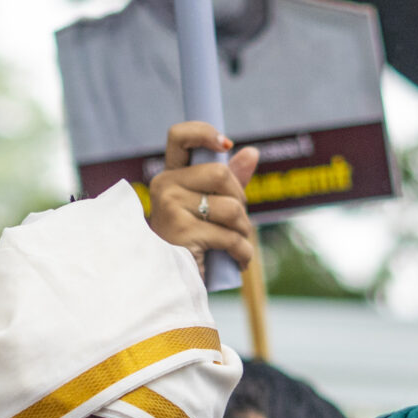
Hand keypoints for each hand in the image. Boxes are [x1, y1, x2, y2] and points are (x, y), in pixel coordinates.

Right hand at [146, 121, 261, 281]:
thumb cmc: (192, 245)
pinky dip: (242, 252)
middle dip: (240, 200)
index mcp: (170, 176)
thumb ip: (230, 181)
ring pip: (231, 207)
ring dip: (243, 230)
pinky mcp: (183, 232)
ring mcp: (171, 208)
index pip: (179, 136)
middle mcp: (164, 186)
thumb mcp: (211, 209)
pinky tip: (238, 261)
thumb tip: (252, 152)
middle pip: (221, 174)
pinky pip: (230, 235)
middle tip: (237, 224)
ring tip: (235, 246)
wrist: (170, 285)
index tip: (225, 144)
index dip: (203, 132)